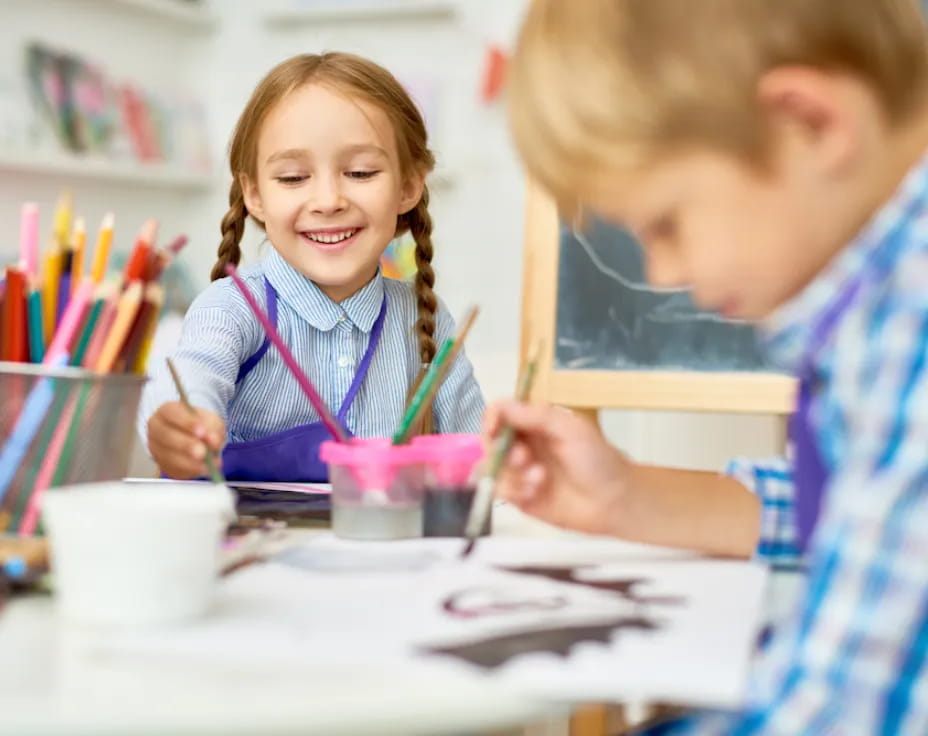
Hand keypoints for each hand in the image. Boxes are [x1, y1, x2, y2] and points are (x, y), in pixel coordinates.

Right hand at [147, 402, 224, 479]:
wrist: (195, 436)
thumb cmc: (202, 424)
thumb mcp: (211, 420)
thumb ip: (213, 428)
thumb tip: (213, 442)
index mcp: (166, 411)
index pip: (171, 413)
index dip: (186, 423)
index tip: (202, 431)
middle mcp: (156, 428)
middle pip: (166, 436)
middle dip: (186, 445)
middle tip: (202, 452)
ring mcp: (156, 447)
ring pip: (168, 456)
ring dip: (189, 463)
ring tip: (208, 465)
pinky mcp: (162, 464)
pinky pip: (173, 469)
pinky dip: (190, 471)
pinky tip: (203, 469)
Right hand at [483, 400, 630, 535]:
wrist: (614, 501)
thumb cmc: (598, 460)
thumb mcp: (571, 429)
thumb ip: (536, 416)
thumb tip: (501, 406)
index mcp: (535, 424)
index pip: (500, 413)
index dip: (492, 418)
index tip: (493, 428)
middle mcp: (524, 445)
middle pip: (490, 440)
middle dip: (502, 450)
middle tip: (524, 458)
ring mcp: (520, 472)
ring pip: (492, 467)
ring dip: (511, 474)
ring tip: (539, 480)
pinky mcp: (520, 497)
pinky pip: (500, 491)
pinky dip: (514, 491)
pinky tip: (536, 493)